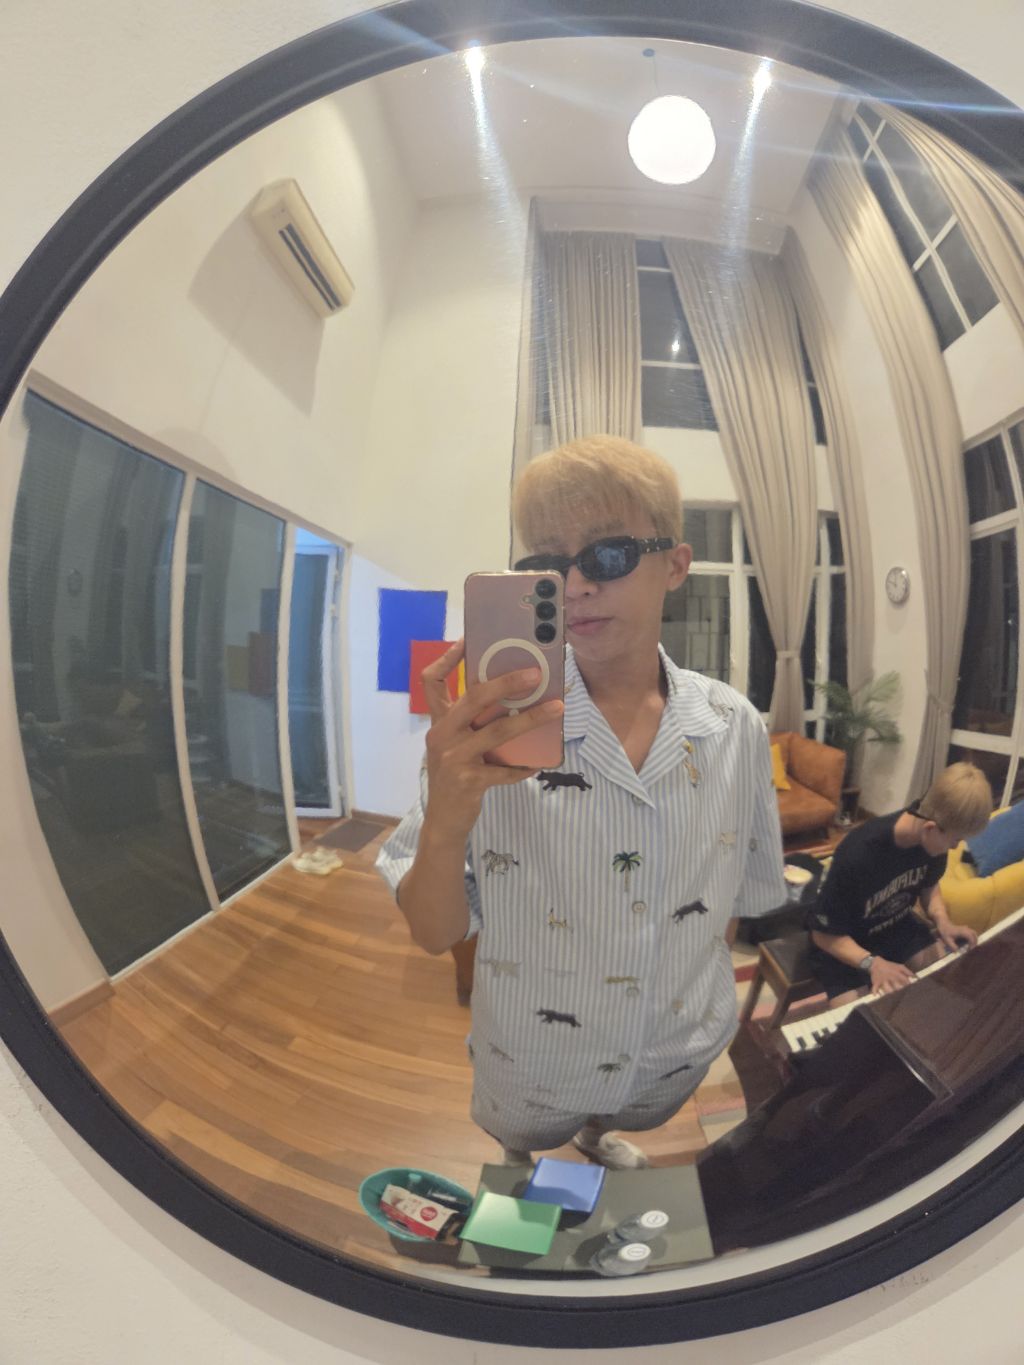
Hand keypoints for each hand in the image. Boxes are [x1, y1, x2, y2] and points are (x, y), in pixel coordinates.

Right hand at [419, 639, 562, 836]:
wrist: (445, 820)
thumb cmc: (456, 775)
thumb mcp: (455, 745)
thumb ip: (471, 724)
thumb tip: (512, 698)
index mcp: (438, 722)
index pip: (431, 683)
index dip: (446, 659)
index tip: (465, 640)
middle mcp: (442, 735)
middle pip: (473, 698)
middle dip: (506, 682)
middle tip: (536, 673)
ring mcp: (454, 758)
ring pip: (498, 731)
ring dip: (531, 719)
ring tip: (557, 708)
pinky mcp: (469, 781)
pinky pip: (504, 770)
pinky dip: (524, 766)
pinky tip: (539, 763)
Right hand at [869, 956, 915, 994]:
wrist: (875, 963)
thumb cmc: (889, 966)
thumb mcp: (899, 966)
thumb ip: (908, 972)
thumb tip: (916, 977)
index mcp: (897, 973)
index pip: (905, 981)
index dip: (909, 986)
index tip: (912, 990)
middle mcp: (890, 977)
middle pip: (897, 986)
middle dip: (901, 991)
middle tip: (904, 996)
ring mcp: (883, 980)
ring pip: (887, 988)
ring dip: (890, 993)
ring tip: (893, 997)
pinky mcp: (876, 982)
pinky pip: (875, 988)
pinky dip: (875, 992)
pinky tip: (876, 995)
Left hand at [933, 915, 977, 952]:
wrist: (943, 923)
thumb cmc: (945, 931)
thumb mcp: (947, 940)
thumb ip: (952, 946)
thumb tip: (957, 952)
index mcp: (962, 932)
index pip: (971, 938)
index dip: (972, 944)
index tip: (969, 949)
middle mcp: (965, 929)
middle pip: (974, 935)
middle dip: (974, 942)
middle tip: (971, 949)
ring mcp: (966, 928)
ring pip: (974, 933)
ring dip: (974, 939)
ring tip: (971, 946)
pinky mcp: (965, 928)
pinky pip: (972, 932)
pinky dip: (973, 937)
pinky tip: (969, 942)